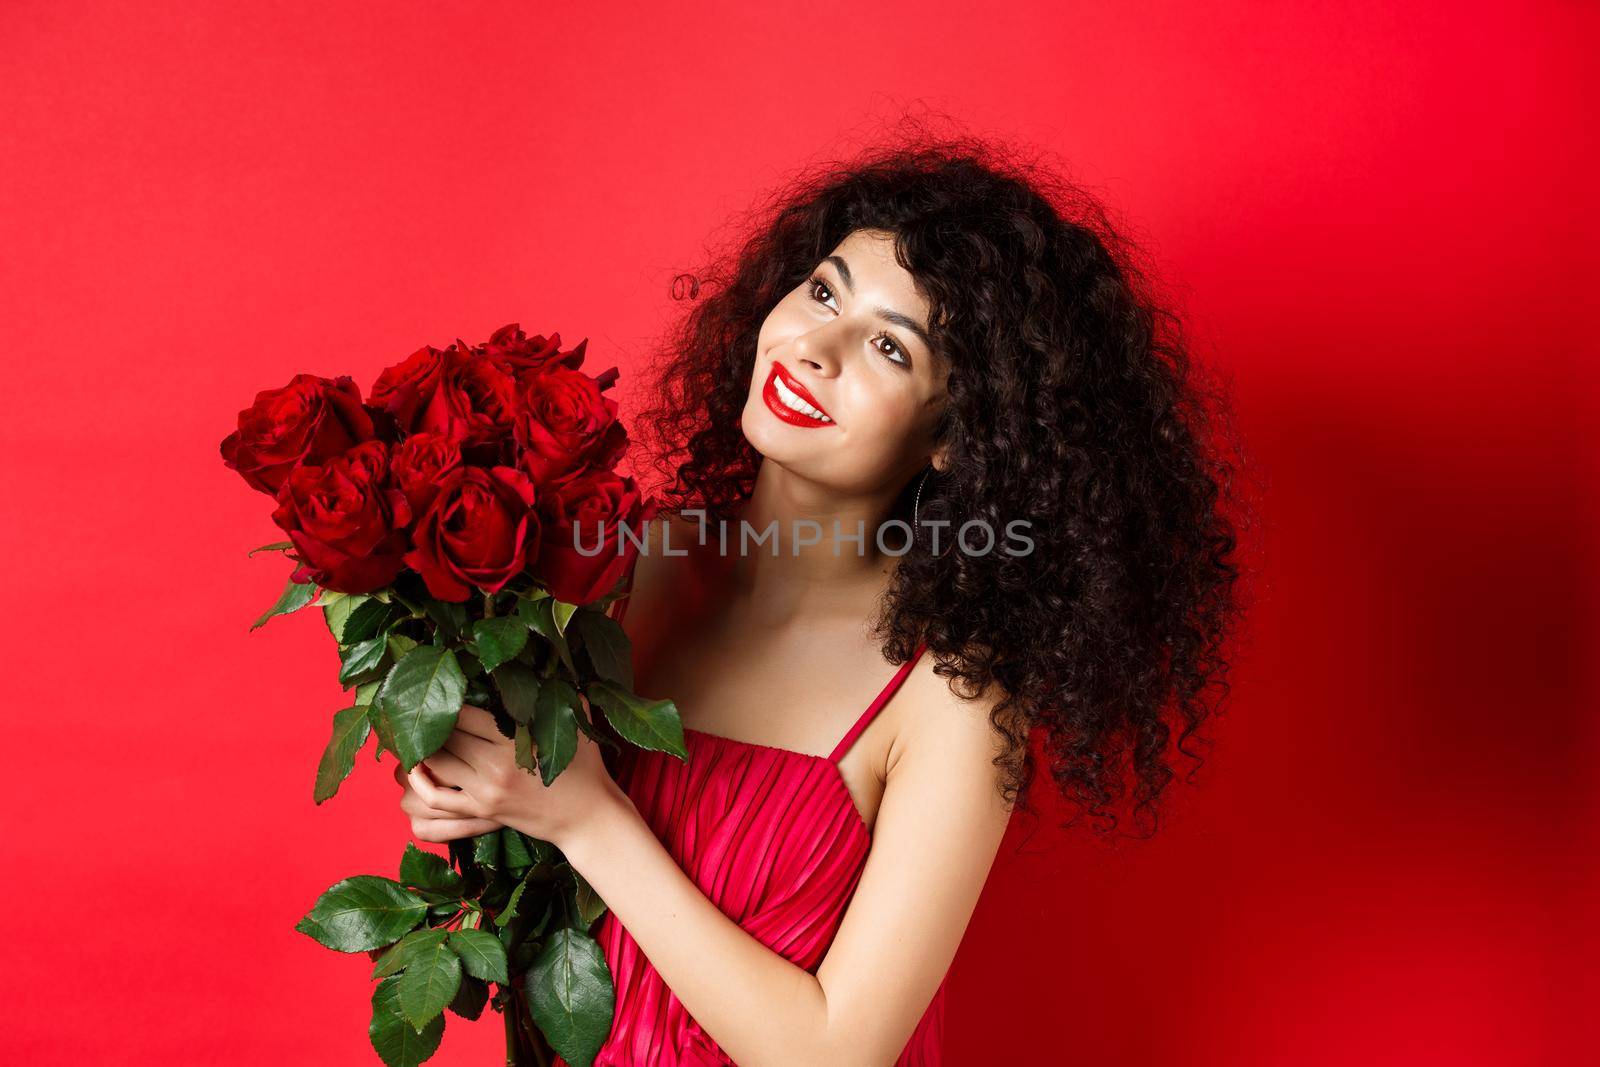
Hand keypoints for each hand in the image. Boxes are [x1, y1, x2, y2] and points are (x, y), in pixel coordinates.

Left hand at [399, 702, 621, 848]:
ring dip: (423, 746)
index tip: (444, 686)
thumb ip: (556, 694)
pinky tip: (414, 767)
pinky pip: (437, 798)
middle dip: (431, 719)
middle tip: (421, 703)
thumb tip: (540, 665)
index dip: (449, 698)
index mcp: (515, 741)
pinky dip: (421, 782)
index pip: (464, 714)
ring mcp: (485, 791)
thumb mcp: (576, 723)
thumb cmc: (586, 766)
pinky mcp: (481, 811)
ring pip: (436, 763)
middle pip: (446, 737)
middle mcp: (495, 767)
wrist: (587, 817)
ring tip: (417, 729)